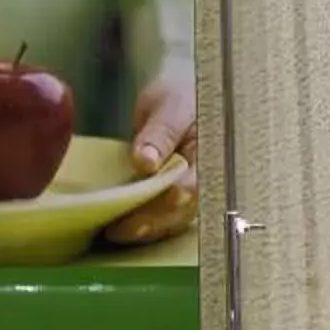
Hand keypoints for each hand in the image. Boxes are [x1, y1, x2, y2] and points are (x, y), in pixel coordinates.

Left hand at [105, 70, 197, 245]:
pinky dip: (149, 225)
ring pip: (177, 219)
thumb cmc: (181, 96)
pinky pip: (170, 218)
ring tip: (115, 232)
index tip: (136, 208)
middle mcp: (212, 178)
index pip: (193, 185)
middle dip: (152, 222)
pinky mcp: (184, 198)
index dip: (165, 200)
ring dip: (148, 229)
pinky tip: (125, 228)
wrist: (184, 97)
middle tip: (118, 229)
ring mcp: (199, 190)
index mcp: (214, 154)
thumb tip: (146, 162)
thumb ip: (161, 133)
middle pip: (184, 210)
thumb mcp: (170, 106)